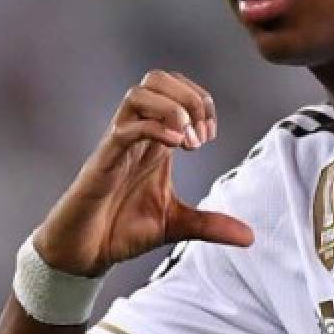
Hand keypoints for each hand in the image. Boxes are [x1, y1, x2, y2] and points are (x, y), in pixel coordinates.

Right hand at [31, 70, 253, 276]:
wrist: (83, 254)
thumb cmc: (121, 230)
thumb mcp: (176, 224)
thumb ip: (211, 224)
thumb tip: (250, 237)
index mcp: (154, 139)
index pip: (176, 89)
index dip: (200, 101)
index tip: (209, 136)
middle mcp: (136, 133)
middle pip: (156, 78)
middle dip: (188, 97)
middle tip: (200, 136)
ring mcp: (117, 144)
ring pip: (138, 93)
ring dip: (171, 108)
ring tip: (186, 140)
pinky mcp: (102, 162)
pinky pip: (124, 129)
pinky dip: (153, 129)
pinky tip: (173, 148)